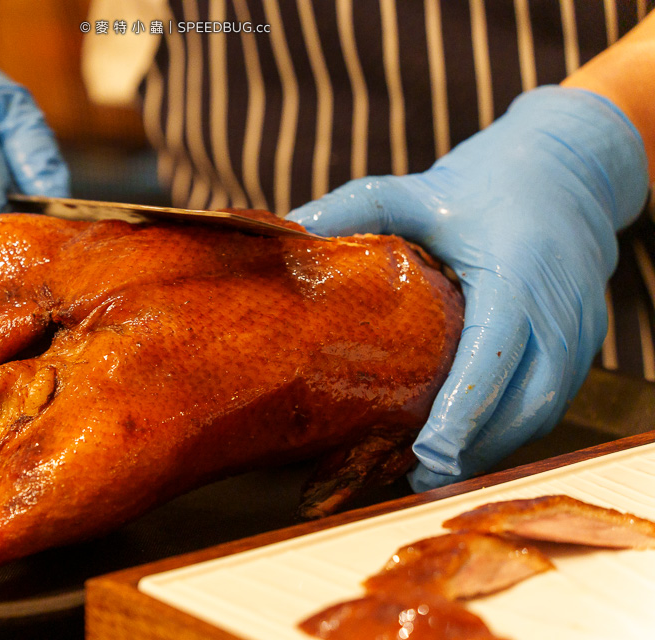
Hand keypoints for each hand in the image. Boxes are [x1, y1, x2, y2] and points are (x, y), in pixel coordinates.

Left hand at [288, 87, 647, 490]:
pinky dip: (511, 428)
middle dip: (473, 446)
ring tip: (434, 471)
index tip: (426, 450)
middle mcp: (558, 308)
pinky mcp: (584, 344)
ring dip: (491, 446)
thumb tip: (287, 235)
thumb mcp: (415, 190)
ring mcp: (579, 330)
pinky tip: (468, 442)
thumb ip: (354, 209)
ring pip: (542, 411)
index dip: (462, 410)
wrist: (568, 173)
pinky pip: (552, 401)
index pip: (494, 354)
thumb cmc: (485, 185)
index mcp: (517, 270)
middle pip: (524, 402)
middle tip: (417, 477)